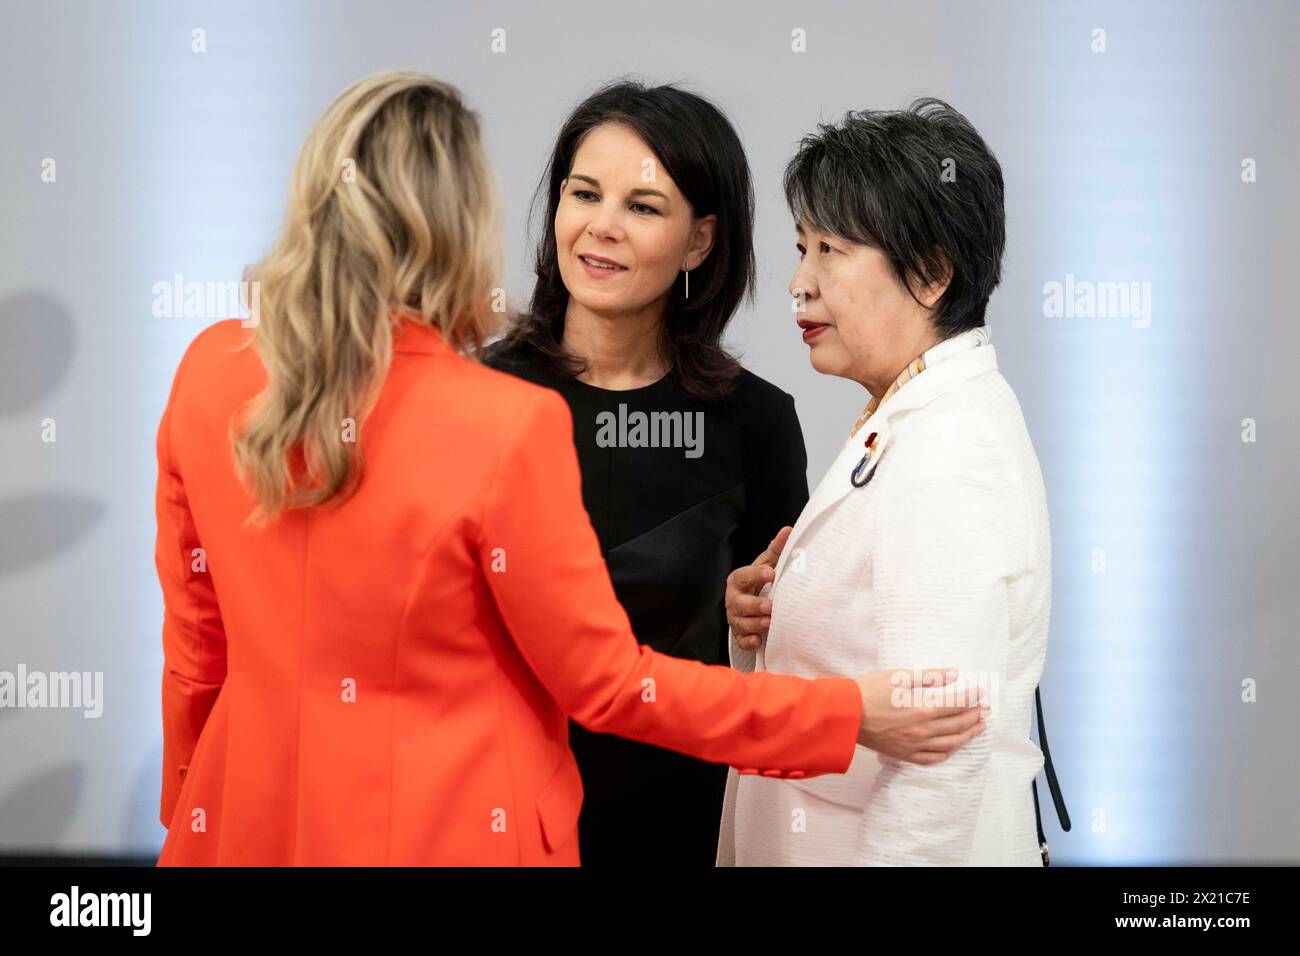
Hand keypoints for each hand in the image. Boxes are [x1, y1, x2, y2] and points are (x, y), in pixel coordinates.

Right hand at [725, 526, 791, 650]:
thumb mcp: (766, 565)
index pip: (743, 576)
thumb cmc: (760, 583)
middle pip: (739, 603)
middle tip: (770, 606)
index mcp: (739, 580)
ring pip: (741, 622)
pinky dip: (749, 641)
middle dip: (754, 605)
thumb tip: (788, 530)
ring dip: (755, 623)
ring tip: (769, 623)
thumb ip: (776, 550)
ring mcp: (735, 619)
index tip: (771, 574)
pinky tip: (758, 640)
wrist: (752, 606)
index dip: (755, 575)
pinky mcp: (740, 635)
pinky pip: (742, 640)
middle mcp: (734, 600)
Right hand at [853, 668, 988, 764]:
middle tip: (985, 708)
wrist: (844, 714)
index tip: (981, 692)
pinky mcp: (904, 754)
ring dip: (968, 734)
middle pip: (958, 724)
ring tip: (978, 727)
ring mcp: (914, 744)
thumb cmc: (868, 690)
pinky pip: (933, 758)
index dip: (972, 697)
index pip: (957, 703)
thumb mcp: (899, 676)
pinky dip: (947, 752)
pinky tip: (954, 746)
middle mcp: (922, 730)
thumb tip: (954, 674)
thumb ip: (930, 676)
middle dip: (975, 715)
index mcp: (922, 708)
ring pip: (950, 743)